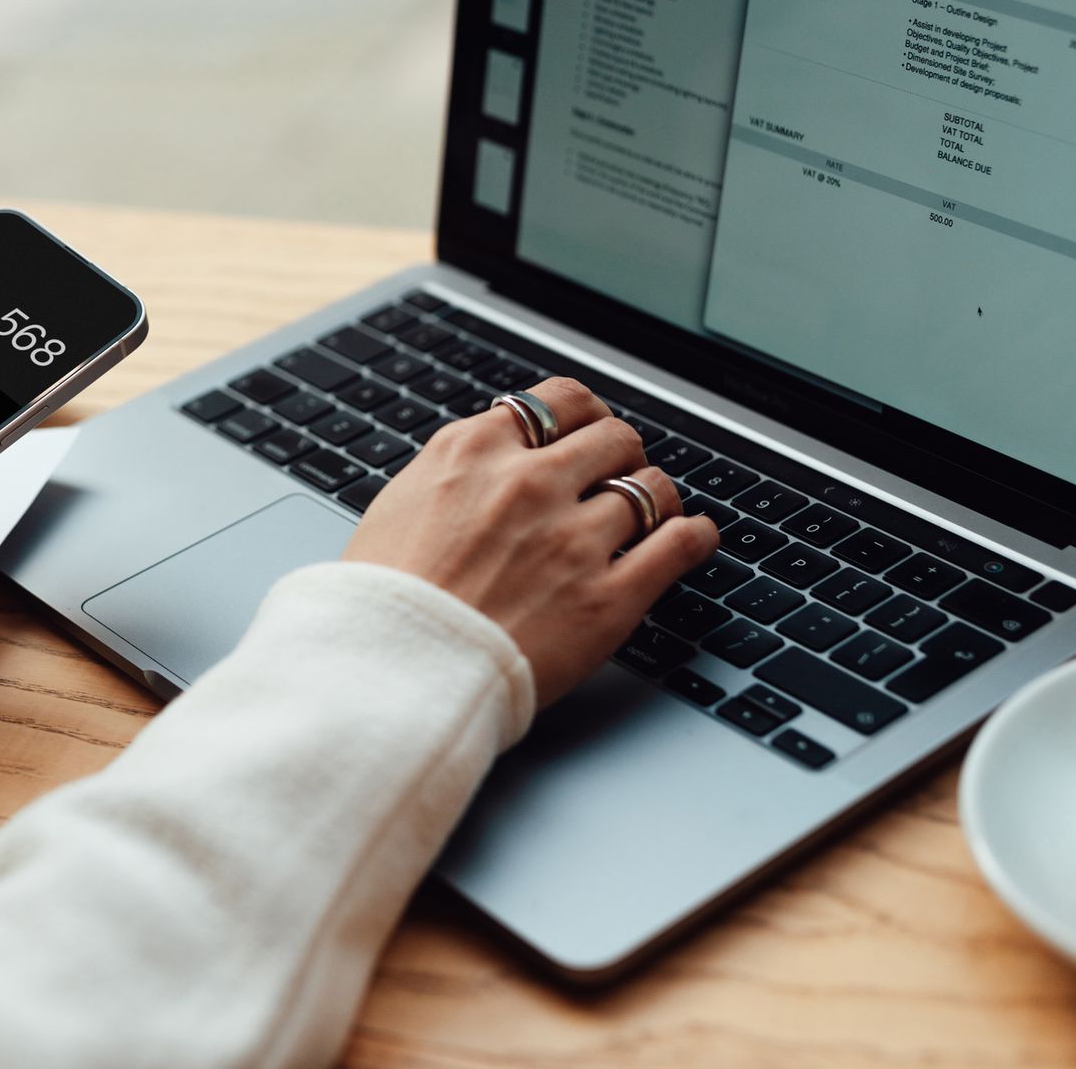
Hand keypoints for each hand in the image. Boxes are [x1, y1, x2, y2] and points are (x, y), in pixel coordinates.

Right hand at [343, 378, 717, 705]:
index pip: (558, 399)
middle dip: (620, 453)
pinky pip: (679, 545)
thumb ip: (454, 474)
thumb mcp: (398, 506)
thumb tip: (488, 460)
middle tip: (618, 476)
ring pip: (651, 486)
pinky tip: (692, 538)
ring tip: (652, 513)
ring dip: (654, 497)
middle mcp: (528, 483)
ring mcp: (572, 539)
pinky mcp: (606, 600)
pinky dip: (693, 536)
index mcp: (473, 453)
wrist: (390, 675)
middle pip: (613, 436)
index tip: (586, 431)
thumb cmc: (382, 603)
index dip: (582, 415)